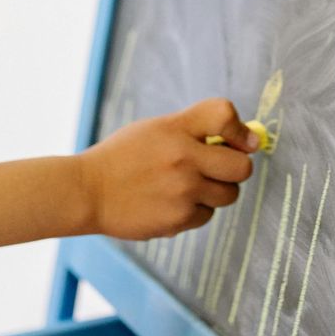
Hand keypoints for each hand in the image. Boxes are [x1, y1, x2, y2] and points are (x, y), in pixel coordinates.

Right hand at [77, 97, 257, 239]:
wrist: (88, 192)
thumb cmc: (124, 157)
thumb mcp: (156, 128)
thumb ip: (197, 128)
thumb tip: (247, 141)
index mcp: (176, 129)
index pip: (224, 115)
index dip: (240, 129)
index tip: (243, 141)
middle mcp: (182, 159)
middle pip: (242, 168)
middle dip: (234, 169)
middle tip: (216, 169)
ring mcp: (182, 192)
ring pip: (227, 195)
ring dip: (214, 192)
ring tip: (185, 187)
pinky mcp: (177, 220)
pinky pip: (205, 216)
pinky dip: (193, 212)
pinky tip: (168, 203)